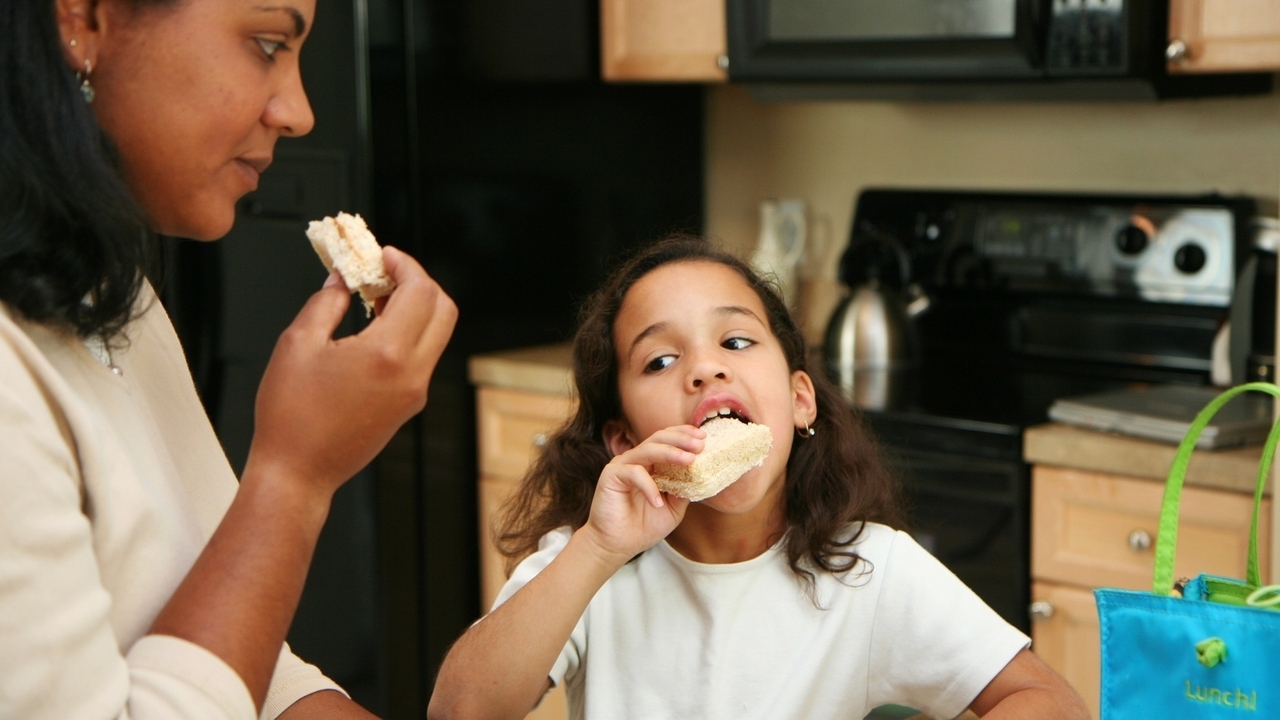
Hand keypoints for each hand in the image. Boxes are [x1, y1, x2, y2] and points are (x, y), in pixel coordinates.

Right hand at [245, 246, 456, 496]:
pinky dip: (408, 334)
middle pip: (443, 310)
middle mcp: (412, 375)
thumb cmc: (291, 417)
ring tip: (374, 298)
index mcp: (388, 355)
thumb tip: (342, 278)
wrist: (298, 473)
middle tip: (385, 272)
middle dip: (418, 282)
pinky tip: (374, 328)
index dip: (405, 265)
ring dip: (414, 308)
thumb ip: (326, 302)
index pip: (420, 292)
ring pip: (436, 334)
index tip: (384, 255)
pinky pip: (422, 357)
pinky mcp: (409, 406)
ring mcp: (415, 393)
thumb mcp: (297, 344)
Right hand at [580, 426, 701, 564]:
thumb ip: (684, 490)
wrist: (617, 546)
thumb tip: (702, 474)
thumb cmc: (643, 527)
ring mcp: (623, 465)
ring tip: (689, 460)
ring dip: (671, 452)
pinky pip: (634, 472)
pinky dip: (649, 485)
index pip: (668, 440)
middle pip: (659, 437)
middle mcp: (637, 460)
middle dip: (681, 439)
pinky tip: (657, 502)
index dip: (685, 435)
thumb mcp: (673, 508)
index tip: (704, 437)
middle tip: (700, 444)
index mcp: (651, 463)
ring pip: (648, 449)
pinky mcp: (612, 475)